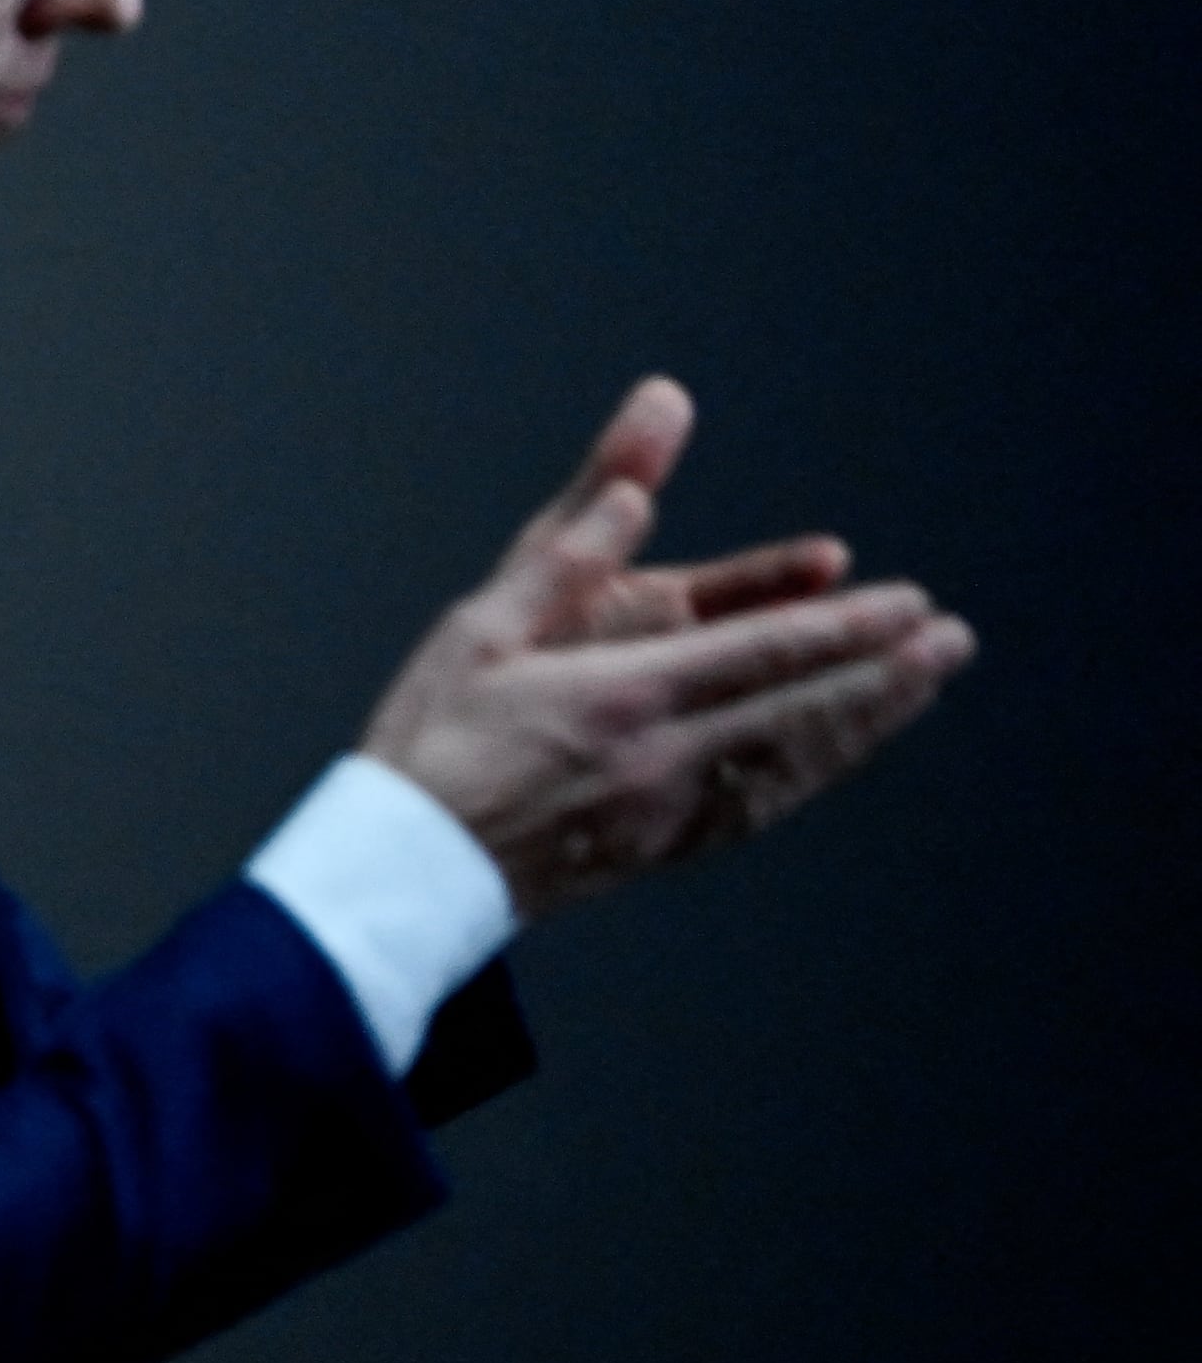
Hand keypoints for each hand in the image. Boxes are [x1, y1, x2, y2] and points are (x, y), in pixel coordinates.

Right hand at [359, 378, 975, 920]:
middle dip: (886, 673)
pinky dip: (814, 769)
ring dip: (868, 720)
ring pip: (796, 761)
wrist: (409, 868)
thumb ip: (566, 554)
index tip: (908, 604)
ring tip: (922, 686)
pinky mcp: (662, 844)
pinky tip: (837, 752)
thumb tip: (633, 494)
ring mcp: (671, 809)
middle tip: (953, 640)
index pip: (763, 654)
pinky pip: (762, 802)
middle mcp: (664, 758)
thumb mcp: (480, 628)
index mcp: (621, 696)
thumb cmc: (431, 739)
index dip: (846, 629)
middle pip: (803, 712)